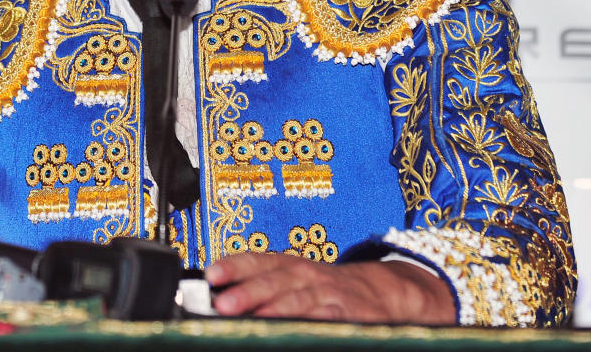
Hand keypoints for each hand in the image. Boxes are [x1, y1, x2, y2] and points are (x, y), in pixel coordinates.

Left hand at [204, 253, 455, 323]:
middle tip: (223, 302)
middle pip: (274, 280)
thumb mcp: (294, 278)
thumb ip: (261, 285)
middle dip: (248, 291)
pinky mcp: (347, 313)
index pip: (257, 260)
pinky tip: (299, 330)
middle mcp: (306, 274)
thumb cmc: (324, 288)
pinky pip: (327, 318)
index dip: (234, 265)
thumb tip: (220, 297)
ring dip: (276, 309)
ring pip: (298, 299)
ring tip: (256, 319)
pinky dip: (313, 323)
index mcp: (288, 265)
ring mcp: (327, 293)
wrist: (379, 290)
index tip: (211, 273)